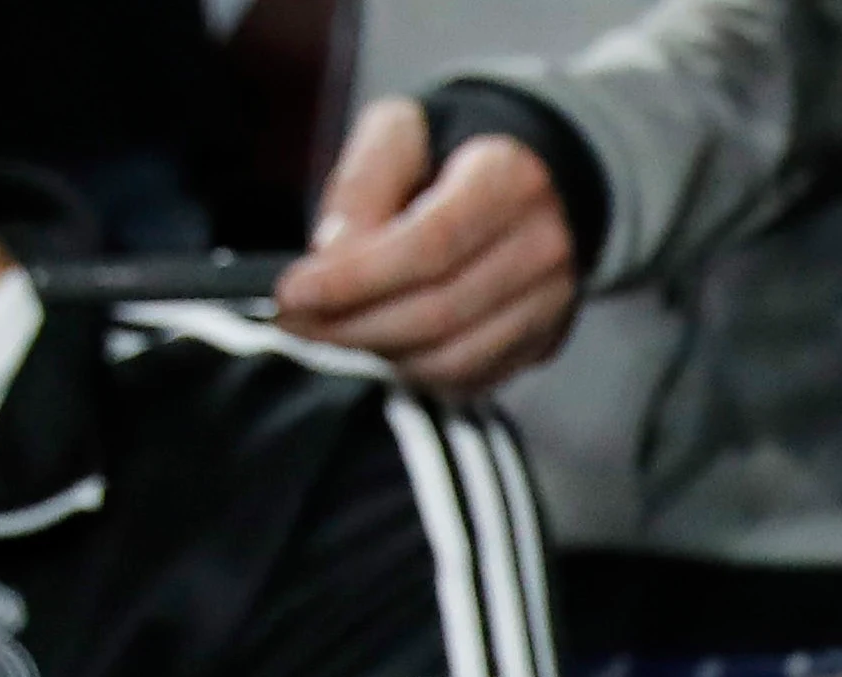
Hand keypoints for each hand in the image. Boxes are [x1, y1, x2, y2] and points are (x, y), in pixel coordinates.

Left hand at [274, 99, 585, 395]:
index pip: (430, 246)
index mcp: (509, 180)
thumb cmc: (454, 152)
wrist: (535, 179)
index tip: (293, 291)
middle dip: (351, 325)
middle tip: (293, 319)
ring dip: (376, 353)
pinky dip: (412, 371)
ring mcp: (549, 303)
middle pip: (436, 311)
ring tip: (330, 329)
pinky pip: (466, 379)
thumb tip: (330, 255)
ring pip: (450, 357)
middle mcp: (541, 247)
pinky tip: (379, 341)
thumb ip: (361, 183)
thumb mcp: (401, 132)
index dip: (355, 279)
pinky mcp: (541, 342)